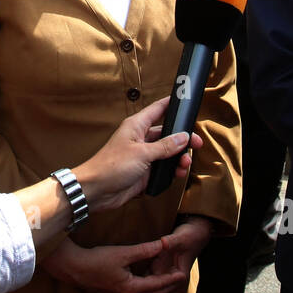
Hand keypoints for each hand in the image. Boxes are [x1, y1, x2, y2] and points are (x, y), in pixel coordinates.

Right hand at [40, 236, 188, 292]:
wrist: (73, 268)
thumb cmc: (96, 260)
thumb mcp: (122, 253)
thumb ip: (144, 250)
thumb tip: (162, 245)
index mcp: (132, 288)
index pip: (158, 285)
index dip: (171, 279)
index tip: (182, 273)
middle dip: (169, 288)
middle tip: (181, 280)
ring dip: (159, 292)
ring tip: (170, 285)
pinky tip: (149, 289)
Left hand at [71, 96, 199, 214]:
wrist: (96, 191)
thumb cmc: (110, 166)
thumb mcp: (142, 153)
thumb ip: (165, 146)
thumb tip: (182, 137)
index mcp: (136, 127)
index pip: (157, 109)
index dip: (171, 104)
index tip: (184, 100)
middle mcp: (140, 139)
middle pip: (167, 134)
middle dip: (182, 140)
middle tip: (196, 144)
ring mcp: (142, 157)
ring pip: (167, 154)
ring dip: (178, 159)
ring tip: (184, 165)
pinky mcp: (143, 173)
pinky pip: (162, 170)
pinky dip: (170, 172)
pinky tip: (175, 175)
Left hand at [131, 217, 214, 292]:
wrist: (198, 235)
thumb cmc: (190, 236)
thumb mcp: (180, 238)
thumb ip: (171, 242)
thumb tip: (164, 242)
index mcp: (180, 275)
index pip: (160, 285)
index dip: (146, 291)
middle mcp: (176, 281)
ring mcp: (171, 279)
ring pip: (153, 292)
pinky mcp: (166, 274)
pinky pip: (152, 285)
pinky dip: (140, 289)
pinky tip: (126, 292)